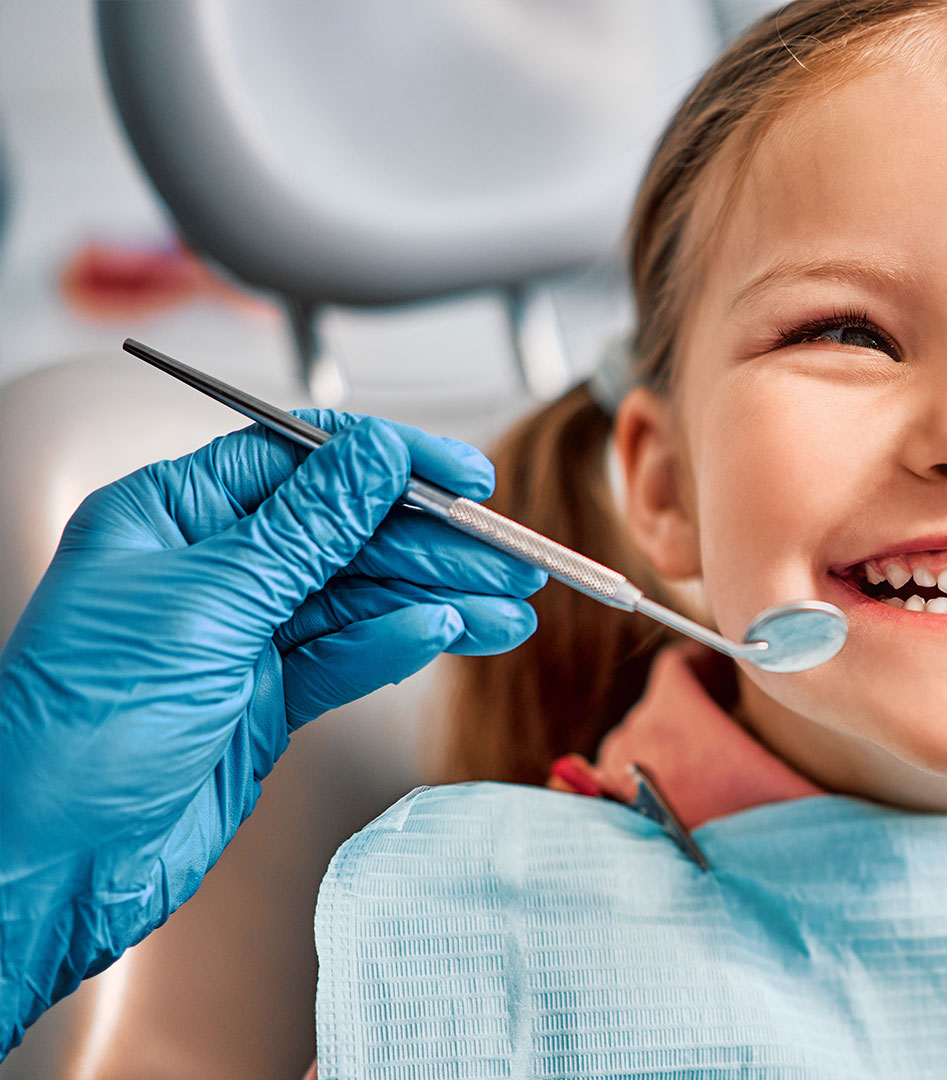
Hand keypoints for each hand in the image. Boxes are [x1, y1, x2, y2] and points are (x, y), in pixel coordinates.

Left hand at [0, 413, 544, 1052]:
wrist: (53, 862)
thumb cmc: (80, 730)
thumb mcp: (208, 604)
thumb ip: (306, 529)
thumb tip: (375, 457)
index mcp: (169, 517)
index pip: (300, 460)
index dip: (388, 462)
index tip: (463, 475)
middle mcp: (206, 569)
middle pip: (345, 533)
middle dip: (433, 545)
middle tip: (507, 559)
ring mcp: (239, 637)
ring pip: (360, 599)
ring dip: (437, 601)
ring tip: (507, 610)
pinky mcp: (265, 700)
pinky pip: (349, 656)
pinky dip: (400, 645)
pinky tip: (447, 636)